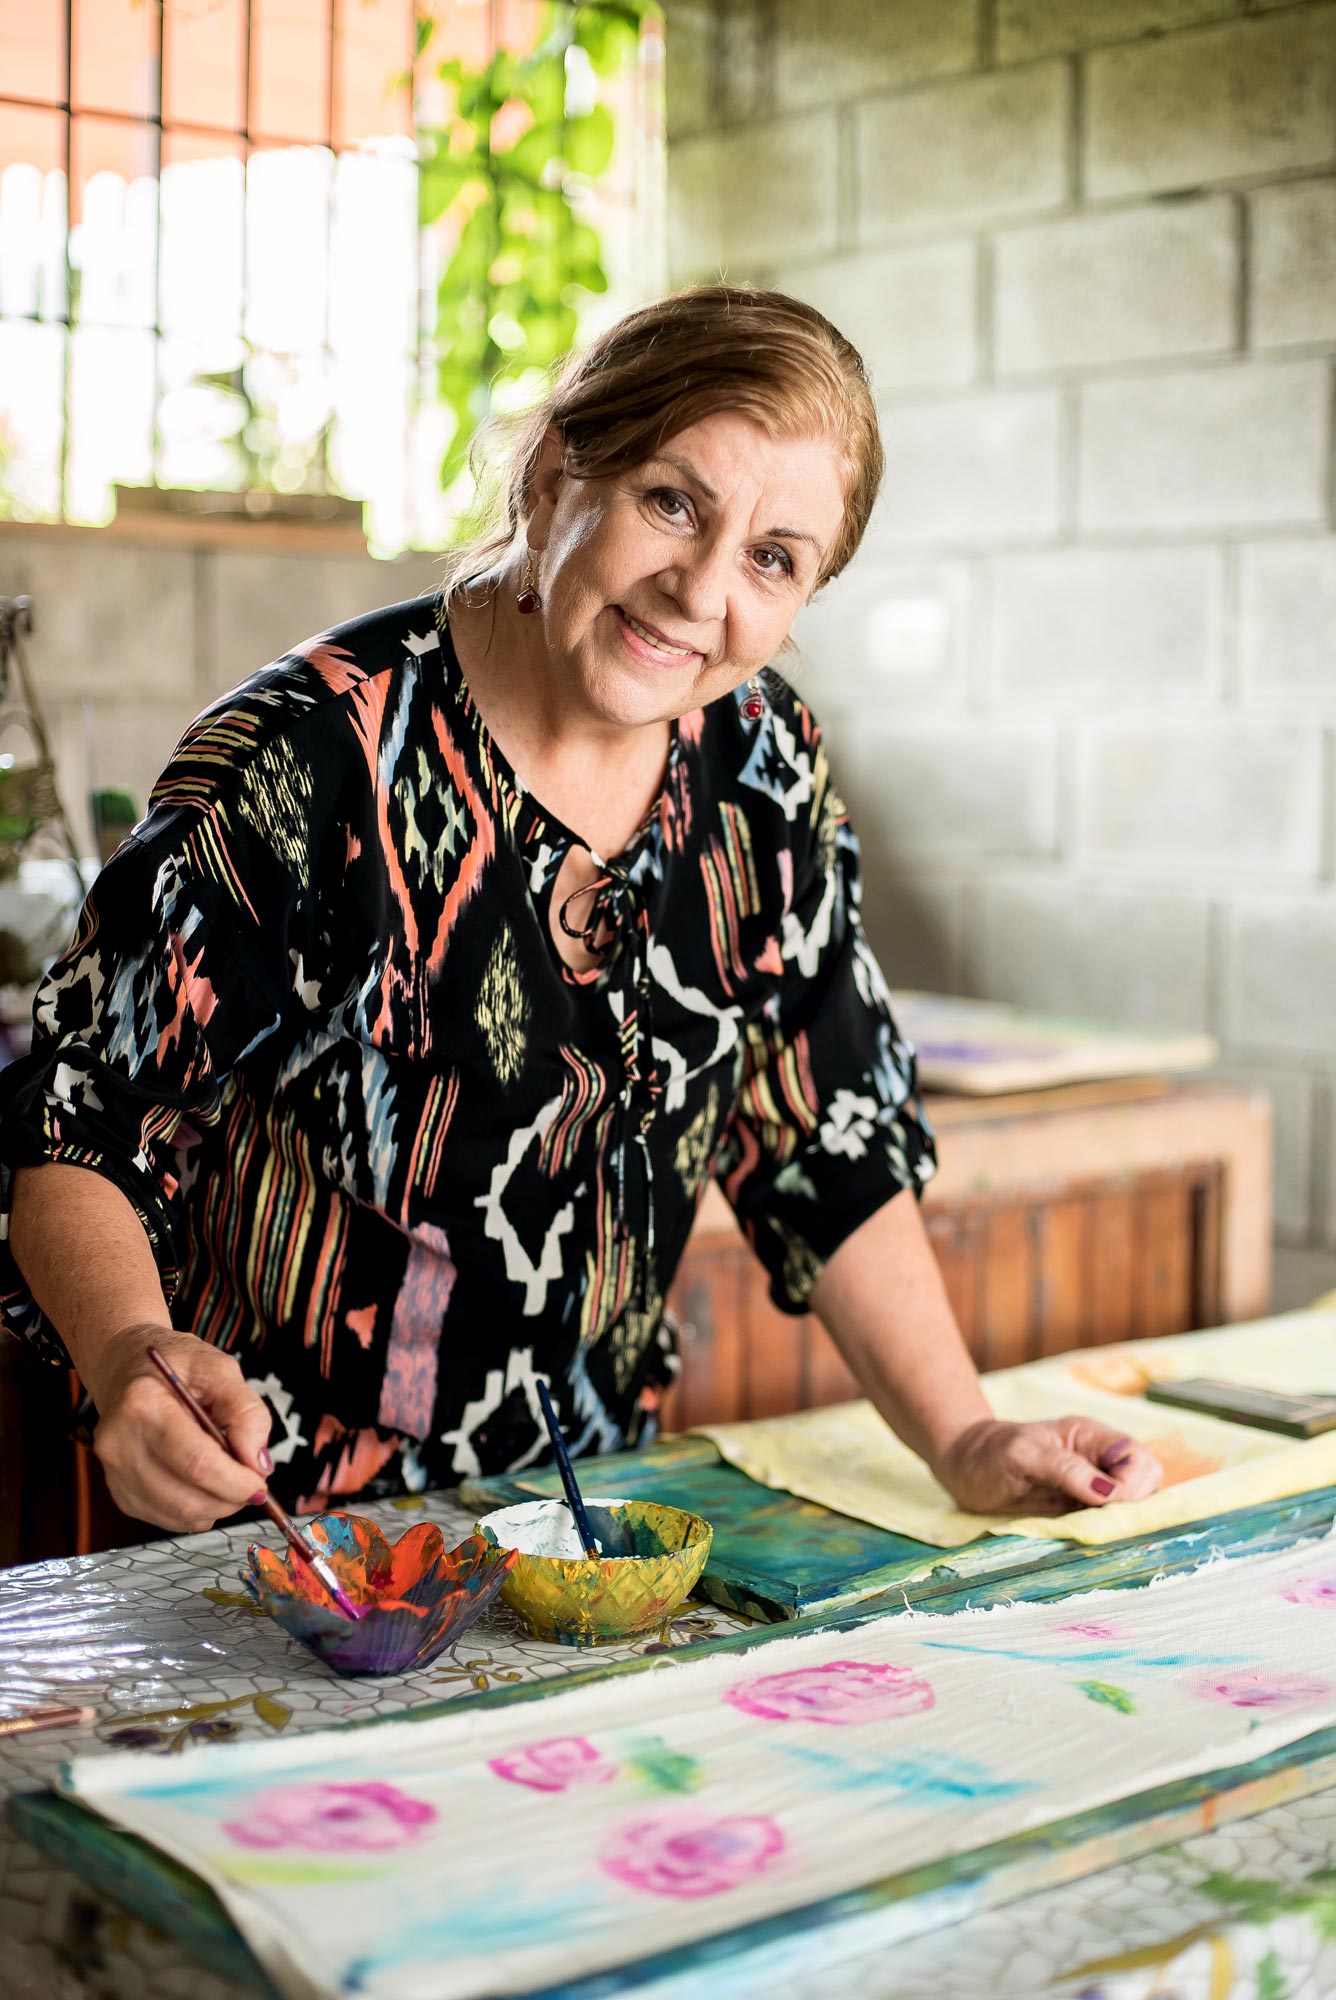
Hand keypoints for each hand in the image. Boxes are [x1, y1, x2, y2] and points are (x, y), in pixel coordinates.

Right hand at [85, 1325, 273, 1533]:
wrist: (127, 1368)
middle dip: (229, 1499)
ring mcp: (113, 1470)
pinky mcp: (118, 1490)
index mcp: (144, 1404)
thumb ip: (246, 1412)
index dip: (235, 1482)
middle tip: (252, 1485)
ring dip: (215, 1508)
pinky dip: (195, 1510)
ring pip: (176, 1514)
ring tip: (229, 1480)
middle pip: (184, 1497)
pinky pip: (165, 1517)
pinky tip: (204, 1484)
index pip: (196, 1462)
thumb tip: (258, 1464)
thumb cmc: (177, 1365)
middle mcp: (119, 1441)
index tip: (261, 1484)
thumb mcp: (221, 1369)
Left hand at [932, 1415, 1162, 1516]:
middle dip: (1134, 1504)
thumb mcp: (1022, 1454)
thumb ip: (1065, 1469)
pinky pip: (1109, 1521)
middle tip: (1100, 1519)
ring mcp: (1092, 1486)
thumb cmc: (989, 1453)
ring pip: (1133, 1505)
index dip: (1132, 1484)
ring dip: (1122, 1521)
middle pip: (1146, 1481)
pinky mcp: (1081, 1509)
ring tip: (1093, 1529)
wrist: (964, 1467)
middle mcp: (1098, 1460)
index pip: (1137, 1458)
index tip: (1105, 1504)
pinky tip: (1089, 1536)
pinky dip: (1107, 1531)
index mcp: (1090, 1437)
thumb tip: (1109, 1492)